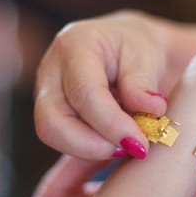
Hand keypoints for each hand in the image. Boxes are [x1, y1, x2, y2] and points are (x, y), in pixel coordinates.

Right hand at [34, 10, 195, 159]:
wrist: (127, 48)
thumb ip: (144, 82)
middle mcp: (50, 71)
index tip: (139, 145)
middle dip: (91, 146)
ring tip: (127, 144)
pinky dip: (90, 150)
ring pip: (53, 136)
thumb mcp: (148, 54)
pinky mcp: (51, 115)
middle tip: (130, 149)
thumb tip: (151, 109)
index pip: (85, 93)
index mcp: (75, 45)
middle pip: (52, 122)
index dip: (111, 124)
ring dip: (92, 150)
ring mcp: (45, 94)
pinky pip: (63, 142)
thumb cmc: (136, 48)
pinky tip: (116, 147)